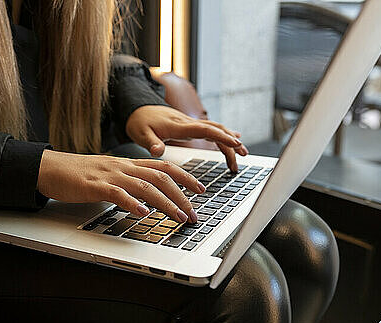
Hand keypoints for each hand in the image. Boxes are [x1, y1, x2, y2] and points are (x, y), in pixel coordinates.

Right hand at [37, 150, 205, 222]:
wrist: (51, 168)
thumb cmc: (79, 174)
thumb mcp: (110, 175)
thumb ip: (129, 183)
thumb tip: (148, 199)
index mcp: (128, 164)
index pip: (164, 167)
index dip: (185, 177)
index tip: (201, 190)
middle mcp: (123, 167)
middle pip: (161, 178)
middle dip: (182, 196)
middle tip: (193, 214)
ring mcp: (110, 176)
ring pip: (145, 186)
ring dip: (166, 203)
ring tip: (178, 217)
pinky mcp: (94, 186)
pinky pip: (118, 194)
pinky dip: (133, 204)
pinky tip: (143, 213)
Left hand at [125, 105, 248, 171]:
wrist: (136, 108)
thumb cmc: (138, 122)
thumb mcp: (141, 134)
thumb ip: (151, 143)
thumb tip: (158, 151)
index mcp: (178, 125)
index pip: (204, 130)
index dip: (221, 136)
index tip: (236, 143)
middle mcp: (187, 123)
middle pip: (215, 130)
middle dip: (231, 142)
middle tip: (243, 157)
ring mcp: (190, 123)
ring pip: (215, 129)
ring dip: (230, 140)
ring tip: (243, 154)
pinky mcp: (189, 125)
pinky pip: (210, 129)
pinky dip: (223, 135)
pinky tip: (233, 140)